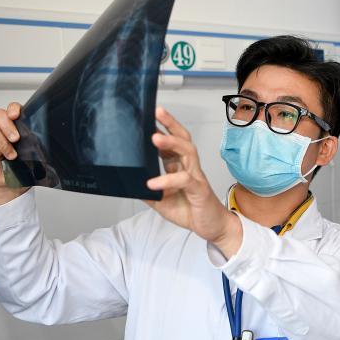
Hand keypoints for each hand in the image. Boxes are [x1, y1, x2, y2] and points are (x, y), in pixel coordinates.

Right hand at [0, 102, 28, 205]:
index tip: (16, 115)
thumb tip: (44, 136)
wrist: (11, 182)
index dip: (13, 109)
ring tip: (11, 155)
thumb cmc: (21, 165)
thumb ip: (33, 140)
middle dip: (7, 126)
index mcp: (15, 124)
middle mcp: (0, 126)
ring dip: (3, 144)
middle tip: (15, 139)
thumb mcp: (32, 152)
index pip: (12, 108)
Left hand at [145, 107, 242, 256]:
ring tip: (155, 138)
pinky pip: (184, 179)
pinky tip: (153, 183)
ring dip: (171, 142)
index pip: (170, 142)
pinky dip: (168, 179)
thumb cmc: (190, 210)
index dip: (160, 129)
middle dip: (170, 124)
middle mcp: (189, 167)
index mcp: (179, 167)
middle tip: (157, 112)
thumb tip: (127, 184)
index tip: (146, 117)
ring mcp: (195, 176)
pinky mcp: (199, 189)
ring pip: (187, 151)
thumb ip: (147, 191)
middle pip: (183, 138)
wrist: (211, 227)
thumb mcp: (161, 201)